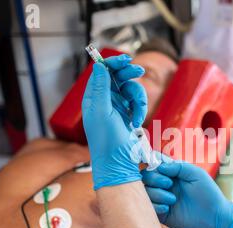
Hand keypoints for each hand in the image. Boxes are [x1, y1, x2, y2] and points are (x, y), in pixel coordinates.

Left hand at [82, 54, 146, 189]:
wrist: (119, 163)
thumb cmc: (107, 141)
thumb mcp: (102, 113)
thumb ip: (101, 88)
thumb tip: (100, 66)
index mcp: (93, 98)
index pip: (102, 72)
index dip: (113, 63)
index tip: (126, 60)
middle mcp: (104, 100)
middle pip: (118, 77)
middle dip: (128, 74)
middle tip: (139, 71)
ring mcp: (116, 107)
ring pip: (131, 90)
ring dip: (138, 100)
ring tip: (137, 116)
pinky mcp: (127, 114)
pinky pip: (137, 103)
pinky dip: (140, 110)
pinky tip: (137, 122)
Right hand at [141, 159, 232, 227]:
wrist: (214, 217)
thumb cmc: (209, 193)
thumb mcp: (196, 174)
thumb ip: (178, 166)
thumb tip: (159, 166)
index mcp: (173, 173)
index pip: (155, 165)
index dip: (152, 164)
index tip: (157, 167)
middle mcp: (165, 185)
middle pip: (146, 177)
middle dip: (154, 178)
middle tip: (168, 184)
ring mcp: (163, 199)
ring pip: (146, 192)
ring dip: (156, 194)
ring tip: (173, 200)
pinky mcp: (162, 213)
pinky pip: (149, 207)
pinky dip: (155, 206)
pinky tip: (167, 208)